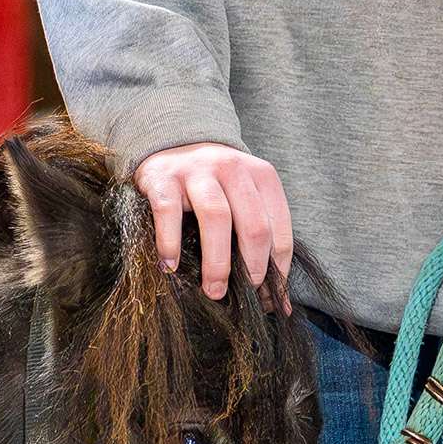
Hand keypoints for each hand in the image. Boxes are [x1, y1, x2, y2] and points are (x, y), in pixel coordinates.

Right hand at [135, 143, 292, 309]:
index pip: (279, 228)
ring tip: (213, 291)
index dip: (277, 267)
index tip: (268, 294)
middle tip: (245, 295)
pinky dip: (170, 243)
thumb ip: (261, 238)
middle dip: (252, 268)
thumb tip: (277, 300)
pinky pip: (169, 212)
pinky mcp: (163, 178)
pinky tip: (171, 267)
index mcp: (262, 176)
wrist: (172, 143)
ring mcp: (197, 171)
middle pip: (253, 224)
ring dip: (217, 262)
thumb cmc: (215, 185)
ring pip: (216, 217)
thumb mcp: (244, 199)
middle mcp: (233, 169)